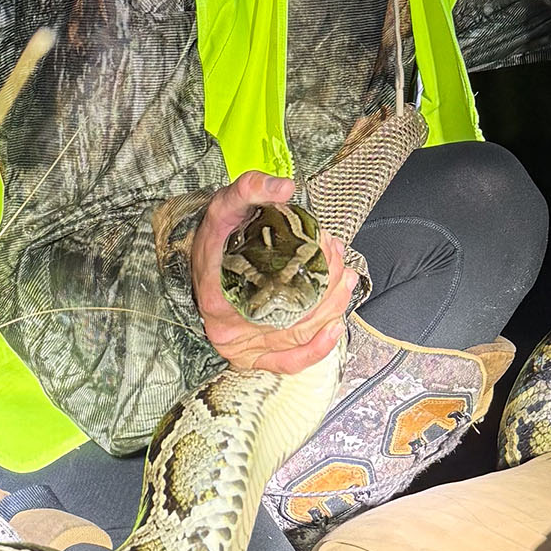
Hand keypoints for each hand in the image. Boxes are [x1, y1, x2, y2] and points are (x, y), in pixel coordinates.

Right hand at [189, 171, 354, 375]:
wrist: (204, 262)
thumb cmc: (215, 238)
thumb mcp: (225, 206)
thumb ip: (249, 189)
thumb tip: (285, 187)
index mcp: (216, 294)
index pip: (269, 292)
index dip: (310, 272)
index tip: (328, 246)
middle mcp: (227, 328)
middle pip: (290, 317)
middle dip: (327, 286)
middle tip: (339, 259)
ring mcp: (242, 345)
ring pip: (297, 337)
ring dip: (331, 308)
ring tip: (346, 278)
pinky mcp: (254, 355)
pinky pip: (289, 362)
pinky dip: (317, 349)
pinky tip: (336, 326)